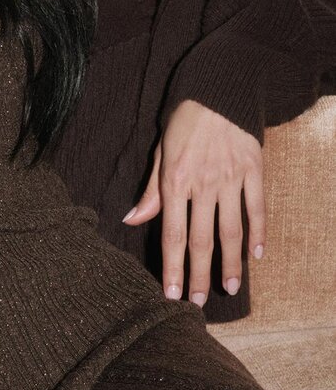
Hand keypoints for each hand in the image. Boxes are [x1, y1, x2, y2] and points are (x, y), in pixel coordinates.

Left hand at [122, 98, 266, 305]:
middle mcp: (203, 184)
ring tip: (229, 288)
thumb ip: (151, 190)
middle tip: (199, 303)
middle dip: (199, 275)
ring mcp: (231, 178)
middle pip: (202, 240)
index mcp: (175, 182)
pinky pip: (257, 207)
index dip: (172, 267)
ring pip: (231, 230)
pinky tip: (256, 255)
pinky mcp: (254, 169)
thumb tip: (131, 219)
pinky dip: (258, 232)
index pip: (172, 235)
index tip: (172, 294)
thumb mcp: (160, 152)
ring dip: (230, 263)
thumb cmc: (184, 120)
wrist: (219, 86)